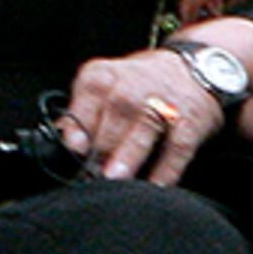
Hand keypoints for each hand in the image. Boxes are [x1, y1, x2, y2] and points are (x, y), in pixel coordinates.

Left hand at [57, 19, 252, 183]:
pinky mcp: (189, 122)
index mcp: (100, 78)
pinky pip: (176, 148)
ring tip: (115, 178)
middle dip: (100, 150)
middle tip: (91, 175)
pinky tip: (154, 186)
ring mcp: (163, 104)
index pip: (83, 107)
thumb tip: (58, 140)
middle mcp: (130, 87)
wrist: (193, 68)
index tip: (74, 152)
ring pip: (142, 130)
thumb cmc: (138, 83)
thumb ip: (80, 112)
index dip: (77, 133)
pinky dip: (166, 170)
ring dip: (127, 156)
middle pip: (111, 120)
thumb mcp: (103, 85)